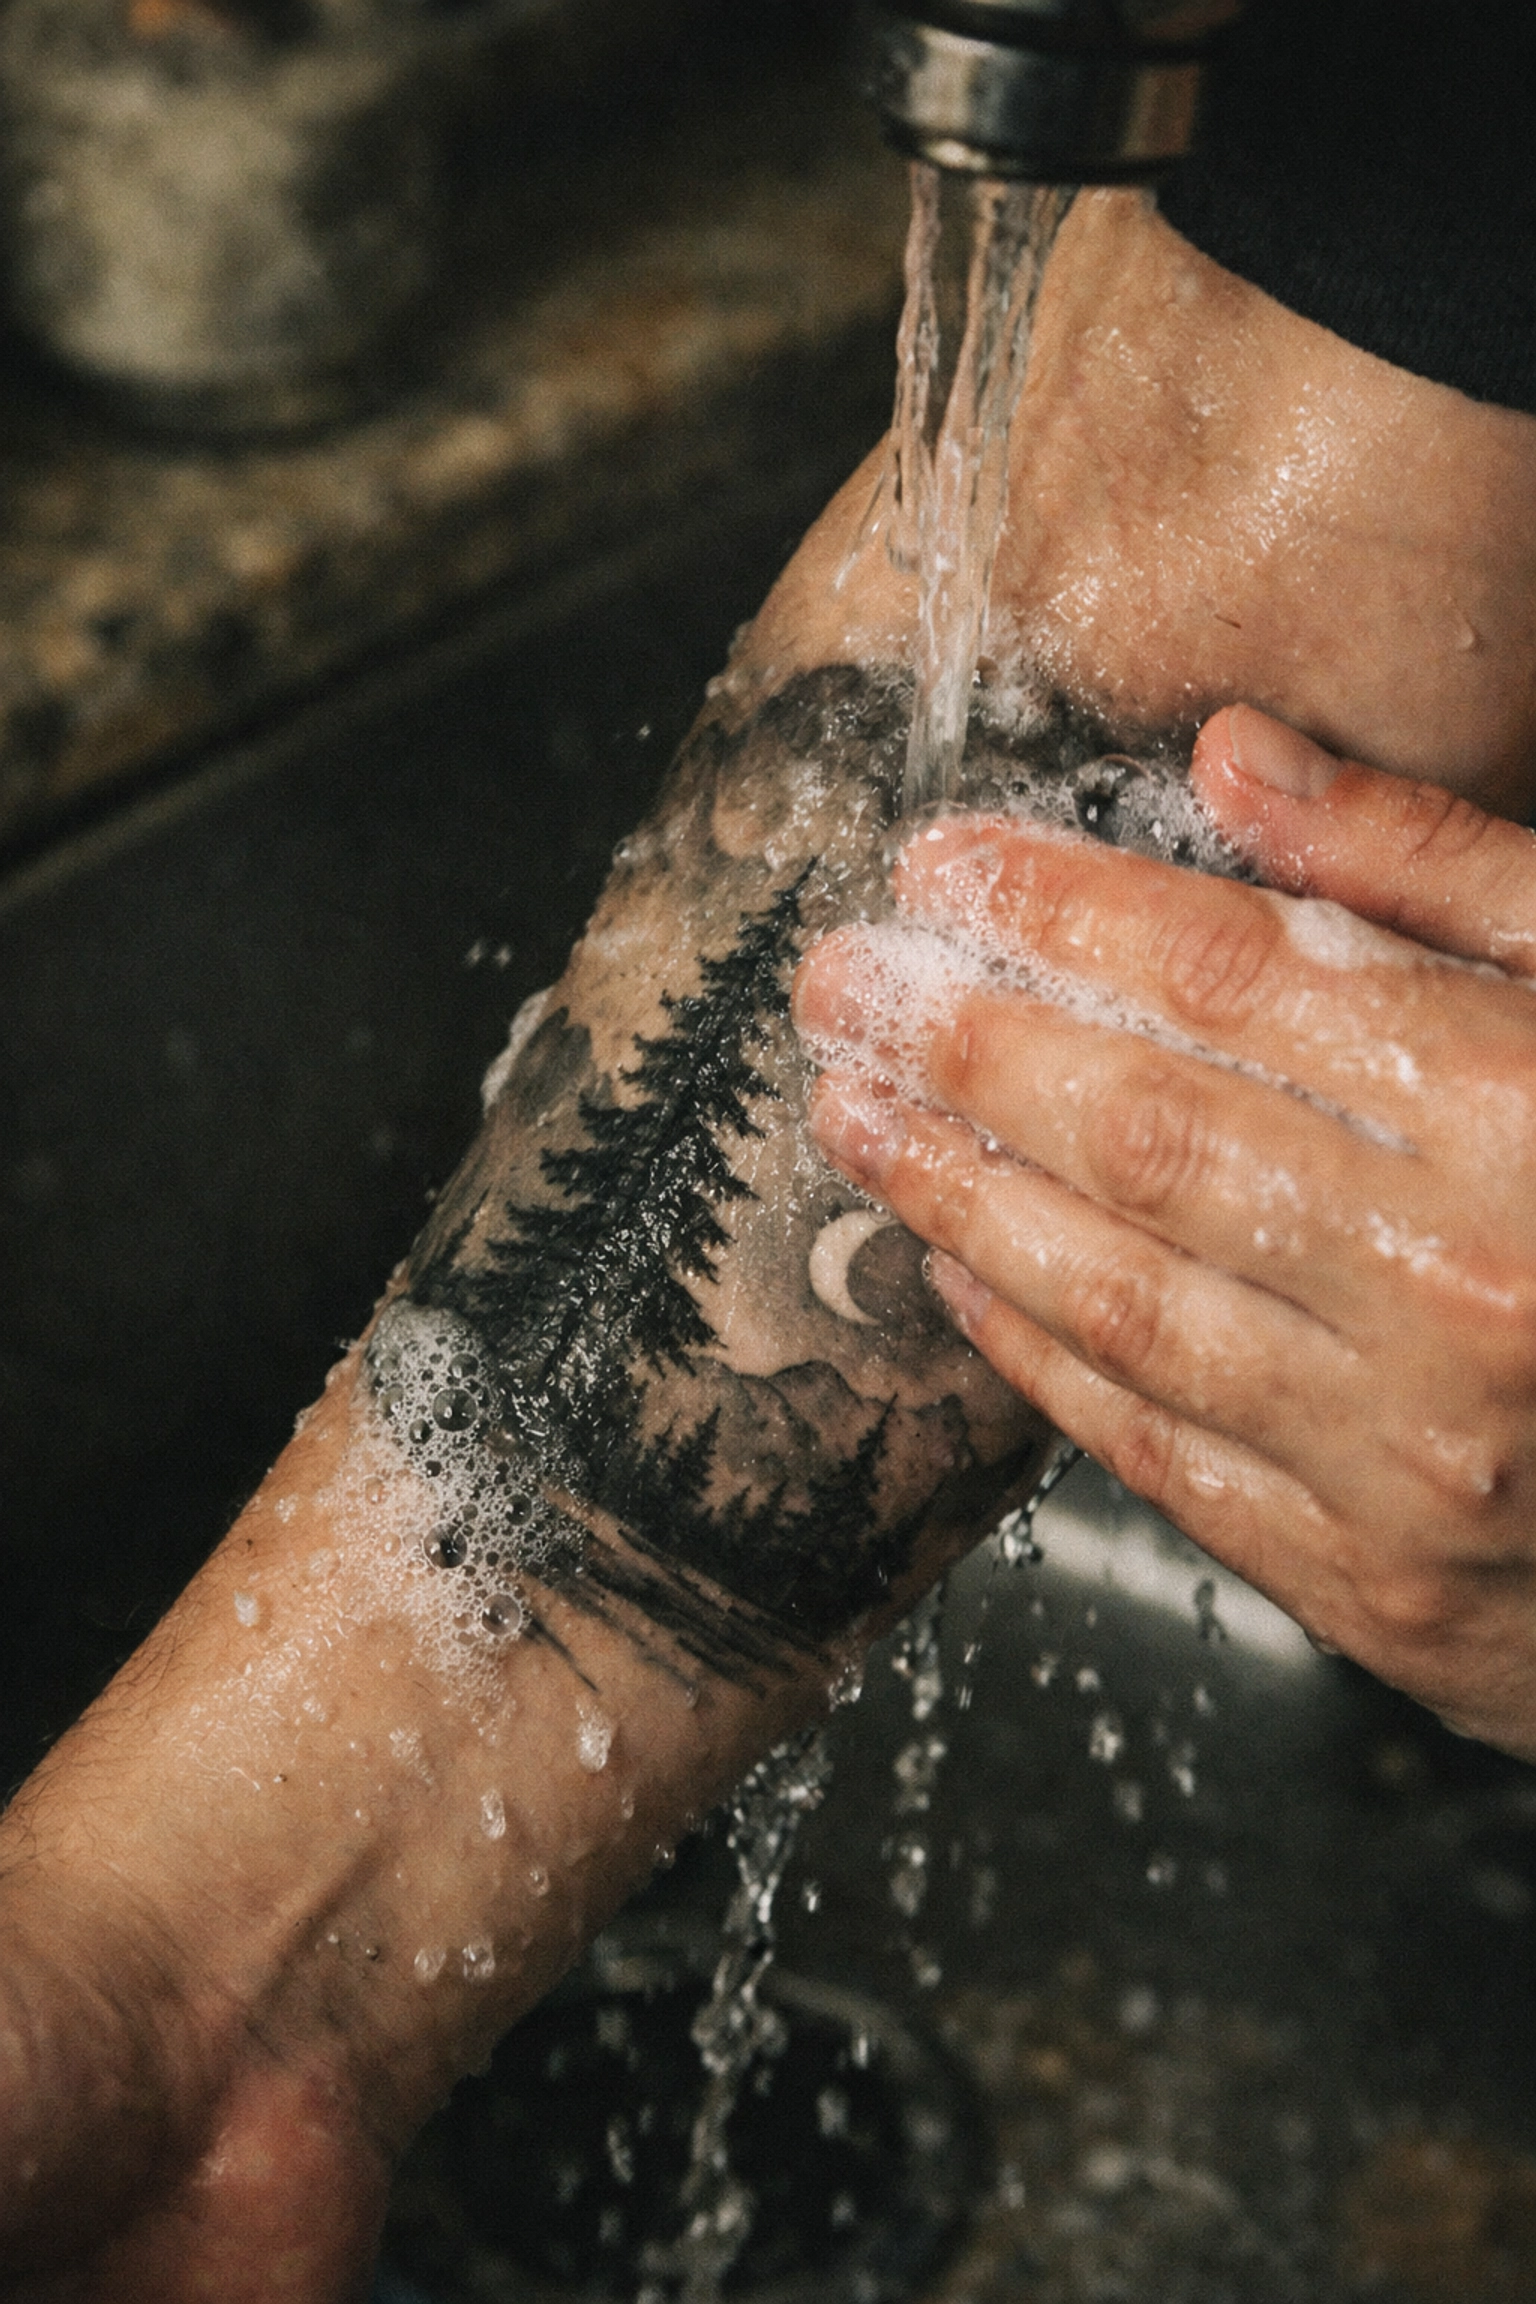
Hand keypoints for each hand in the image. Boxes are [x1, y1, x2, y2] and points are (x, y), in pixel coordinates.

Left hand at [794, 703, 1535, 1759]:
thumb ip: (1448, 873)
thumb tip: (1240, 760)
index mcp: (1534, 1120)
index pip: (1229, 980)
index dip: (1061, 912)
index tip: (942, 866)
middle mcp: (1458, 1295)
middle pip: (1139, 1133)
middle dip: (963, 1041)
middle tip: (841, 980)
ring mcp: (1412, 1467)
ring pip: (1118, 1300)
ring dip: (958, 1194)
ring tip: (852, 1111)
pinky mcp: (1379, 1593)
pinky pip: (1160, 1457)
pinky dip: (1041, 1360)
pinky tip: (958, 1275)